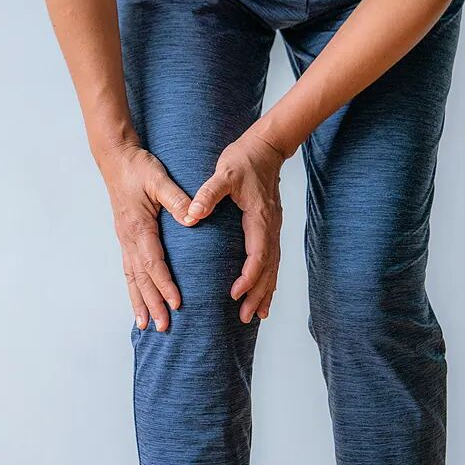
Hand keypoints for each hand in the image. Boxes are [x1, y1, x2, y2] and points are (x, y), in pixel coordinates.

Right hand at [98, 143, 193, 331]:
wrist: (116, 158)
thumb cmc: (138, 167)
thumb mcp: (158, 178)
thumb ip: (176, 198)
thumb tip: (194, 217)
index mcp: (138, 226)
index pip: (153, 262)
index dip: (165, 284)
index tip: (177, 303)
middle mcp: (128, 237)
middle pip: (140, 278)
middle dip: (152, 304)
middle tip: (162, 328)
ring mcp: (124, 239)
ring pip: (132, 277)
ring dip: (140, 302)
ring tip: (145, 325)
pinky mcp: (126, 237)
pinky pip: (129, 269)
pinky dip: (134, 288)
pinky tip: (138, 301)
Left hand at [185, 133, 284, 322]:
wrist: (264, 147)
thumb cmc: (242, 159)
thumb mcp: (223, 174)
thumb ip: (208, 194)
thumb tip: (192, 215)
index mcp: (259, 217)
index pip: (257, 255)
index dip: (248, 277)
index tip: (234, 293)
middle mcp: (270, 227)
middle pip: (268, 269)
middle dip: (258, 294)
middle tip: (245, 318)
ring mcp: (273, 228)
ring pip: (273, 268)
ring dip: (265, 292)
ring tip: (256, 316)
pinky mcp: (269, 228)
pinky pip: (272, 260)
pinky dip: (268, 280)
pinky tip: (263, 295)